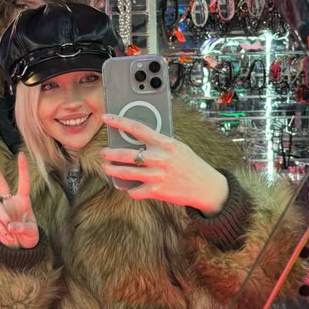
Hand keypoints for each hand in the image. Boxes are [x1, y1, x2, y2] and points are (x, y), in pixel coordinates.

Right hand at [0, 152, 39, 248]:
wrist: (21, 249)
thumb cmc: (30, 237)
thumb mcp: (32, 233)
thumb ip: (23, 228)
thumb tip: (10, 226)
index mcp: (23, 200)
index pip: (23, 182)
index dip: (22, 169)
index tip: (21, 155)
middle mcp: (11, 202)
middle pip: (0, 183)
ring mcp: (2, 211)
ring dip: (3, 218)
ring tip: (10, 231)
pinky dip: (2, 231)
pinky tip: (9, 237)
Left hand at [101, 114, 229, 215]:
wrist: (205, 186)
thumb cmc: (190, 164)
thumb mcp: (177, 147)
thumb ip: (159, 143)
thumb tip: (137, 140)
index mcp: (165, 143)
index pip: (137, 128)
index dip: (119, 121)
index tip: (107, 117)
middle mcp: (159, 158)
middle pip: (126, 154)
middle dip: (110, 153)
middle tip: (103, 153)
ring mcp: (157, 175)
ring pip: (126, 172)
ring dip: (112, 170)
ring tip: (106, 167)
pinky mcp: (157, 191)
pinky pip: (135, 191)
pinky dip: (130, 190)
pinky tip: (129, 187)